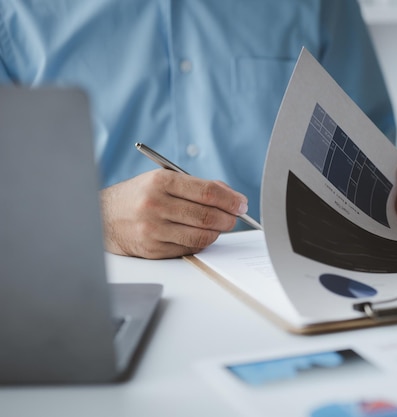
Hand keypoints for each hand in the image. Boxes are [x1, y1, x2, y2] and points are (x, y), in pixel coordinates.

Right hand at [100, 169, 248, 258]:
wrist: (104, 216)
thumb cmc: (140, 195)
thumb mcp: (164, 179)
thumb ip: (198, 185)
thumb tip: (231, 196)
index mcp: (161, 182)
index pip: (207, 192)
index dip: (230, 200)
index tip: (241, 203)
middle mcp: (155, 205)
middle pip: (207, 216)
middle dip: (229, 218)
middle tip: (235, 217)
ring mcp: (153, 229)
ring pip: (201, 235)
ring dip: (218, 232)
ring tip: (220, 225)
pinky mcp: (153, 249)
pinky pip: (189, 247)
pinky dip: (201, 242)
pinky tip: (201, 234)